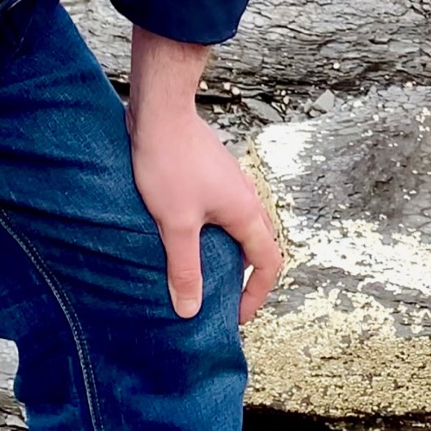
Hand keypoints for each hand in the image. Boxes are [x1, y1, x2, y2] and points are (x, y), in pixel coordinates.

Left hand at [127, 27, 282, 322]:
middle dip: (245, 276)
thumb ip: (186, 268)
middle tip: (220, 299)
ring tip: (199, 272)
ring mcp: (230, 184)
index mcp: (245, 212)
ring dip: (227, 254)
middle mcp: (246, 198)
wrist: (161, 114)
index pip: (269, 262)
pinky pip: (222, 212)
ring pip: (239, 227)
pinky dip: (212, 233)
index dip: (257, 294)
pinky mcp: (212, 175)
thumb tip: (191, 310)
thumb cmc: (170, 164)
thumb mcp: (176, 225)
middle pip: (258, 244)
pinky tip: (183, 237)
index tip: (237, 316)